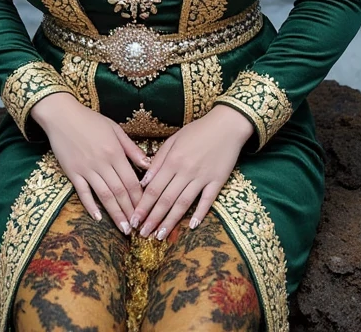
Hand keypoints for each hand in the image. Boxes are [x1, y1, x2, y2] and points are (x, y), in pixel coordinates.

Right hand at [30, 92, 150, 233]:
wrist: (62, 115)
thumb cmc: (91, 120)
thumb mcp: (115, 129)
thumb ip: (131, 148)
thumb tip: (148, 164)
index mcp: (115, 152)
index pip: (131, 180)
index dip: (139, 198)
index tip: (146, 211)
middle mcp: (102, 162)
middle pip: (119, 191)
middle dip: (129, 211)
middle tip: (137, 228)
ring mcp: (86, 169)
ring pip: (104, 195)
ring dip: (114, 213)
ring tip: (123, 228)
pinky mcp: (72, 172)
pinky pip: (83, 192)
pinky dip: (90, 206)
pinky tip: (98, 218)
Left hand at [130, 104, 253, 239]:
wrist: (226, 125)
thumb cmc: (198, 130)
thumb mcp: (174, 140)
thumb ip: (158, 160)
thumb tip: (144, 181)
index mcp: (173, 160)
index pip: (154, 188)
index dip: (143, 206)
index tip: (134, 220)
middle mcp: (186, 171)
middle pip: (166, 199)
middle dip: (153, 219)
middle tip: (143, 234)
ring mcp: (202, 177)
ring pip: (183, 203)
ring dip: (171, 221)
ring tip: (160, 236)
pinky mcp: (217, 181)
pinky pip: (207, 200)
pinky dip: (200, 213)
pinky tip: (192, 226)